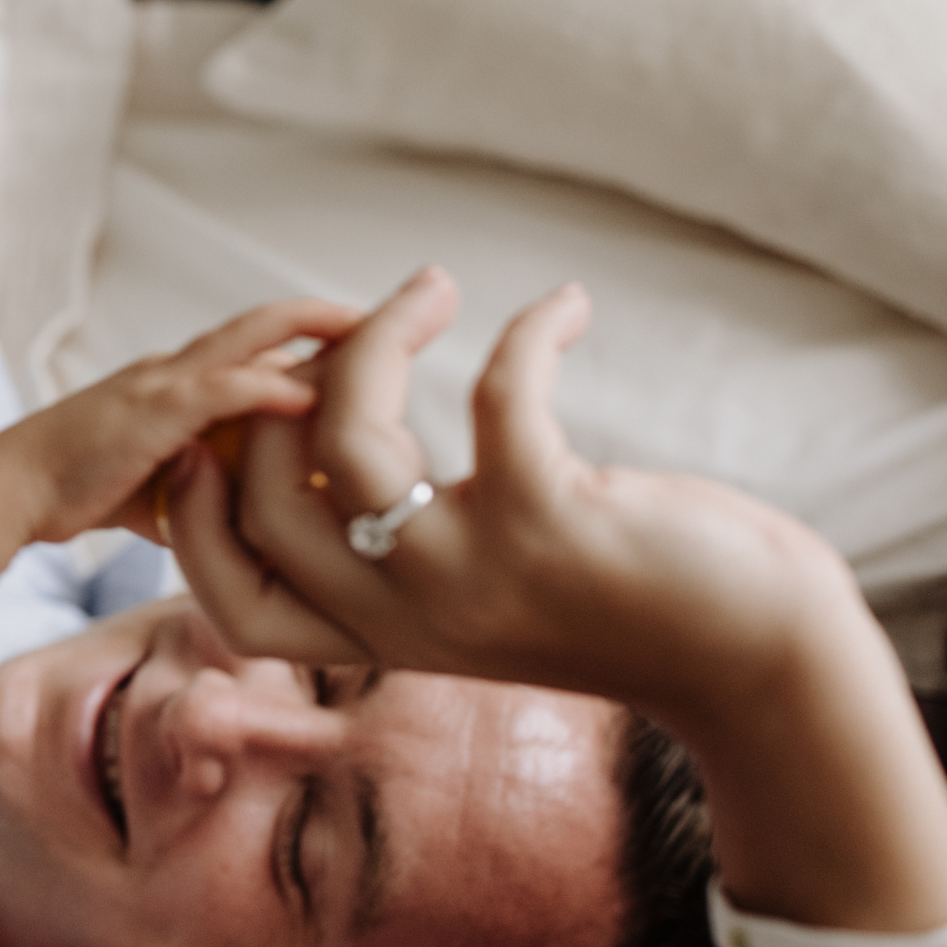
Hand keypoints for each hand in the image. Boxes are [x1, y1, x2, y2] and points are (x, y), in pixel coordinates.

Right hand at [0, 296, 357, 675]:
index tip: (391, 335)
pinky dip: (263, 386)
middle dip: (343, 314)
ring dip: (317, 332)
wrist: (10, 493)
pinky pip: (215, 390)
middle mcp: (182, 368)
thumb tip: (272, 510)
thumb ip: (219, 481)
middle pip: (276, 322)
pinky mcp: (147, 413)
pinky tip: (307, 391)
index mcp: (190, 382)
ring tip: (378, 331)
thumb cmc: (83, 490)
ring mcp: (164, 384)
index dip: (330, 332)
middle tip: (412, 306)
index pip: (272, 341)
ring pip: (252, 341)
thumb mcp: (173, 483)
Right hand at [165, 268, 844, 710]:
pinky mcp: (549, 522)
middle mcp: (408, 617)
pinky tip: (566, 307)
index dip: (195, 520)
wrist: (751, 659)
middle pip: (268, 498)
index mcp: (382, 639)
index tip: (207, 441)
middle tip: (348, 325)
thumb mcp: (481, 596)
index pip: (233, 604)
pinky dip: (528, 331)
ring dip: (378, 336)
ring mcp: (472, 573)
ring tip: (433, 287)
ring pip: (348, 436)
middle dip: (277, 392)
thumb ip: (404, 551)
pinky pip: (496, 394)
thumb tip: (336, 452)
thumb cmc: (621, 608)